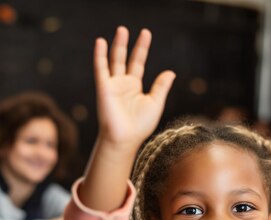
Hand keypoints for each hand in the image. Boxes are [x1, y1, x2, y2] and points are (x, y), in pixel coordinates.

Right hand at [94, 26, 174, 149]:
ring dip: (116, 45)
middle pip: (124, 58)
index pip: (137, 62)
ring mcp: (112, 85)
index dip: (141, 48)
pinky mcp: (104, 88)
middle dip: (127, 44)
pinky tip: (100, 42)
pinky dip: (99, 56)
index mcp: (134, 87)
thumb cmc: (140, 126)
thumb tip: (170, 72)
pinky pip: (101, 69)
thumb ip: (161, 86)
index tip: (145, 33)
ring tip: (121, 30)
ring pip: (114, 61)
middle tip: (126, 28)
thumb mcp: (155, 103)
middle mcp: (122, 84)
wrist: (125, 139)